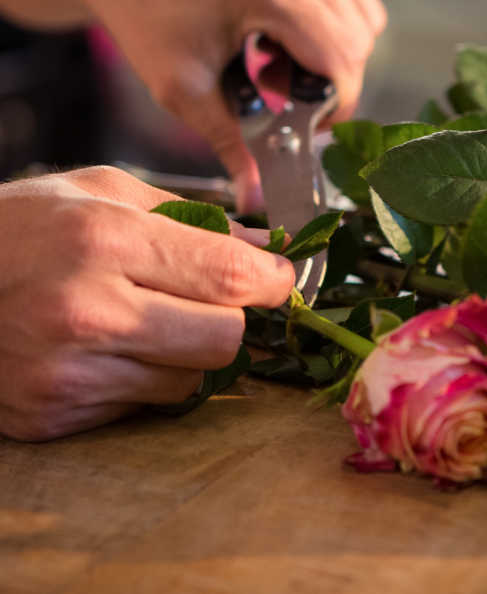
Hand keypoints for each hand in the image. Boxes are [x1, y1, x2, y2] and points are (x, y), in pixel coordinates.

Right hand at [0, 166, 294, 440]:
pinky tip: (105, 352)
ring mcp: (68, 372)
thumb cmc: (14, 229)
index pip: (230, 276)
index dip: (272, 282)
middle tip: (208, 302)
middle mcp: (88, 311)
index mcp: (104, 240)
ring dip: (186, 356)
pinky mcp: (54, 415)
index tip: (280, 280)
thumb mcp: (94, 191)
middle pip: (225, 340)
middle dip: (231, 321)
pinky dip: (143, 381)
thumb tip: (262, 245)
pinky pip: (145, 408)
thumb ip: (186, 214)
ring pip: (192, 382)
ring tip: (143, 323)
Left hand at [84, 0, 386, 212]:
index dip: (330, 108)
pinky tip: (288, 37)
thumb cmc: (143, 12)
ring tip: (280, 61)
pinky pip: (353, 2)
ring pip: (365, 20)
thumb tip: (256, 196)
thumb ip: (229, 144)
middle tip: (281, 93)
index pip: (342, 64)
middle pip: (359, 43)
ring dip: (336, 54)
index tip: (301, 126)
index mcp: (278, 0)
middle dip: (330, 83)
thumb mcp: (184, 86)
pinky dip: (335, 27)